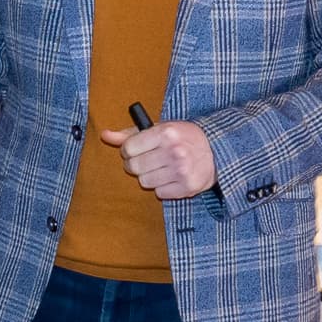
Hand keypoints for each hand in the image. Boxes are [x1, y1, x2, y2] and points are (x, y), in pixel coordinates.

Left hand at [100, 118, 216, 199]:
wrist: (216, 151)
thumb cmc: (182, 137)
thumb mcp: (159, 128)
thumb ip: (130, 133)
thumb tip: (105, 135)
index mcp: (166, 132)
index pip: (128, 148)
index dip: (128, 151)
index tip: (135, 151)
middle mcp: (174, 151)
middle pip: (134, 167)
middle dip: (136, 165)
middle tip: (147, 161)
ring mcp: (182, 170)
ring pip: (145, 182)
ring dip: (149, 177)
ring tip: (161, 168)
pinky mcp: (187, 187)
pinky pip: (159, 193)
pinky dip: (162, 187)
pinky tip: (171, 177)